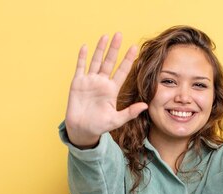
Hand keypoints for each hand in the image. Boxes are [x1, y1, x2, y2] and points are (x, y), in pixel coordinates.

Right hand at [65, 33, 147, 147]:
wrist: (81, 129)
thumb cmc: (99, 126)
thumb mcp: (116, 120)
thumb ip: (129, 113)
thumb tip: (145, 106)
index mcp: (112, 90)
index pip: (122, 71)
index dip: (127, 60)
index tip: (134, 48)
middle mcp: (102, 82)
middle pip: (109, 62)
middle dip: (114, 49)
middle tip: (119, 35)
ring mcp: (89, 81)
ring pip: (96, 61)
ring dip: (100, 49)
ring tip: (105, 36)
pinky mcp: (77, 83)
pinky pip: (80, 67)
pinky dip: (82, 57)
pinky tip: (85, 47)